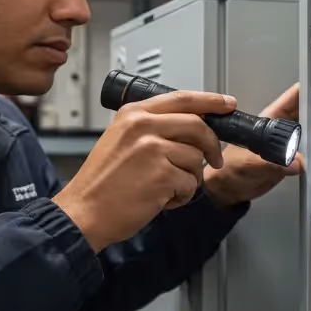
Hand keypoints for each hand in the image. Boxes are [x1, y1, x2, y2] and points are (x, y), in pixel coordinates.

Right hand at [53, 90, 235, 252]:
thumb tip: (190, 127)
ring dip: (189, 178)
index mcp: (133, 114)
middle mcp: (142, 126)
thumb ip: (151, 128)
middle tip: (214, 160)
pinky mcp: (162, 174)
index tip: (227, 103)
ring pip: (196, 158)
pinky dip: (181, 196)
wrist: (83, 212)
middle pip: (197, 126)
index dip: (210, 100)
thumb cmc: (102, 183)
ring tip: (165, 188)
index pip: (182, 98)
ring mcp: (153, 149)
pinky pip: (190, 183)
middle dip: (212, 145)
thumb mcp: (120, 140)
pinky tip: (160, 200)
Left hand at [203, 83, 302, 207]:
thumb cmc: (230, 170)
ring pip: (310, 132)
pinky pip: (310, 152)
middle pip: (306, 113)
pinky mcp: (292, 159)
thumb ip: (271, 164)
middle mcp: (280, 129)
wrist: (229, 191)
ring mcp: (288, 144)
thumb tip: (296, 163)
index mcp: (268, 121)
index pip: (291, 100)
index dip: (306, 91)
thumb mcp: (248, 164)